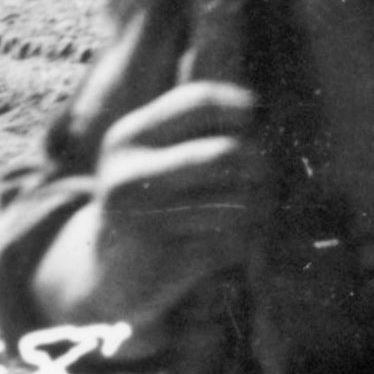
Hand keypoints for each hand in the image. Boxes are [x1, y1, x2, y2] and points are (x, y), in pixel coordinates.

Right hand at [78, 76, 267, 316]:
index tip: (255, 120)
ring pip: (238, 200)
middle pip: (227, 151)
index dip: (242, 105)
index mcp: (127, 138)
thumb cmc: (151, 194)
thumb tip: (263, 108)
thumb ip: (200, 122)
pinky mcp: (160, 266)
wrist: (108, 272)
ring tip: (255, 205)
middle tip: (265, 171)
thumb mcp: (156, 148)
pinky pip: (231, 242)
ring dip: (258, 203)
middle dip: (260, 160)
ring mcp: (140, 224)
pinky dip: (243, 240)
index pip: (201, 101)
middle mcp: (127, 178)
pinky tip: (233, 240)